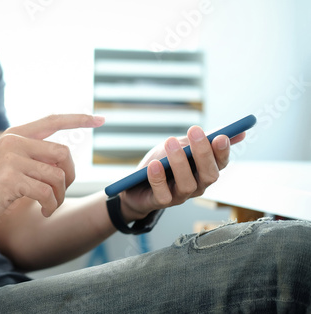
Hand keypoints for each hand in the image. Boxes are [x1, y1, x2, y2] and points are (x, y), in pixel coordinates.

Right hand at [0, 114, 103, 230]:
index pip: (53, 120)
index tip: (100, 119)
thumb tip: (65, 160)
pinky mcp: (11, 179)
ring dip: (59, 196)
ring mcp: (12, 159)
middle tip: (61, 192)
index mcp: (15, 135)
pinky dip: (51, 205)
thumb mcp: (9, 165)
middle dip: (71, 176)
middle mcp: (14, 141)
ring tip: (50, 206)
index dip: (79, 119)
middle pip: (63, 153)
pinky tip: (44, 211)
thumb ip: (33, 157)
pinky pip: (47, 192)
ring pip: (57, 175)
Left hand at [120, 126, 245, 221]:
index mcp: (205, 171)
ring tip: (170, 142)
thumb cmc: (162, 162)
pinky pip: (163, 194)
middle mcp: (197, 186)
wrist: (135, 184)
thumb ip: (204, 139)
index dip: (223, 152)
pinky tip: (154, 164)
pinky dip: (158, 179)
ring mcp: (180, 196)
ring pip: (187, 185)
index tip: (220, 136)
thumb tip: (240, 132)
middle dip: (203, 152)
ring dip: (179, 163)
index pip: (221, 164)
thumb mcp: (181, 146)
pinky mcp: (161, 202)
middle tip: (194, 130)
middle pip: (209, 175)